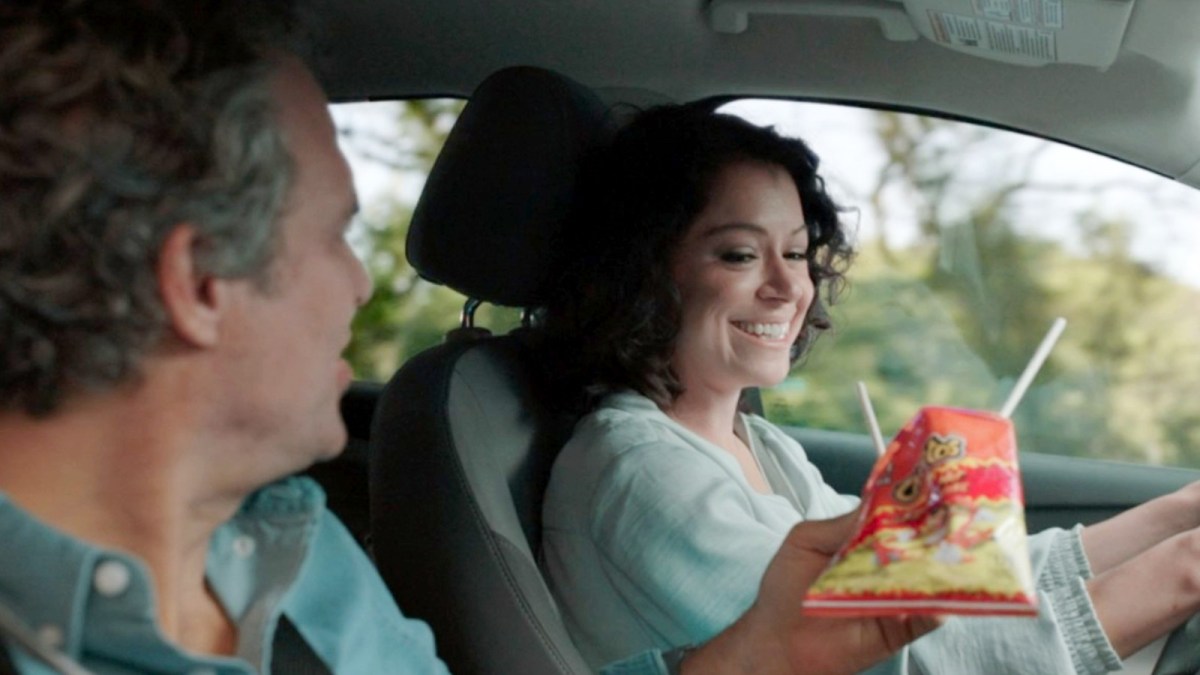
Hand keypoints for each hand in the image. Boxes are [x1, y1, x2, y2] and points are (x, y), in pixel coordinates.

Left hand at [684, 510, 941, 674]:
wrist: (777, 642)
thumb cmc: (784, 588)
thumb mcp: (805, 542)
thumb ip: (840, 524)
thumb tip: (876, 501)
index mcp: (863, 544)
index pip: (895, 521)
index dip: (913, 506)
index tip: (932, 490)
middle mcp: (884, 568)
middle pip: (919, 548)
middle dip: (938, 534)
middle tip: (956, 520)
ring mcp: (893, 598)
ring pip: (929, 581)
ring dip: (944, 569)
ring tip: (959, 555)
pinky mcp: (898, 630)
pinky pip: (926, 618)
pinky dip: (938, 608)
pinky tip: (943, 598)